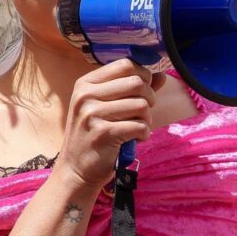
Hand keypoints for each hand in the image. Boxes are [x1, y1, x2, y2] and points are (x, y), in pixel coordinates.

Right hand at [56, 59, 163, 189]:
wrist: (75, 169)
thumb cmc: (92, 136)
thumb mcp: (104, 107)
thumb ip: (131, 89)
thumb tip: (161, 75)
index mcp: (85, 84)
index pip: (125, 65)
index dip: (143, 76)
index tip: (142, 91)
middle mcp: (86, 96)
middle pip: (137, 83)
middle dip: (149, 98)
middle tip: (143, 113)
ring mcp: (92, 114)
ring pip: (142, 105)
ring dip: (146, 119)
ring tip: (136, 128)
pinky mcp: (104, 133)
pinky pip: (140, 126)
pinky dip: (143, 134)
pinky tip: (134, 139)